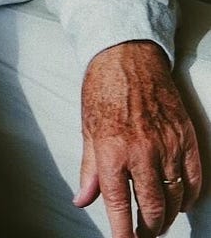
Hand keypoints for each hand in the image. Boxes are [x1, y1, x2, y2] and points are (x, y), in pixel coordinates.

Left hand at [74, 41, 201, 237]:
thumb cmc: (102, 89)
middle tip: (142, 234)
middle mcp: (141, 152)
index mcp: (111, 151)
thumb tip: (83, 199)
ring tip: (158, 220)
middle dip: (147, 229)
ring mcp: (167, 146)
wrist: (126, 57)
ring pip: (175, 199)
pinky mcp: (186, 137)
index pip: (118, 205)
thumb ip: (88, 170)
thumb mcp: (87, 129)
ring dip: (167, 216)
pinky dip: (190, 197)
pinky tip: (181, 201)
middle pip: (151, 209)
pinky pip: (194, 180)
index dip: (123, 234)